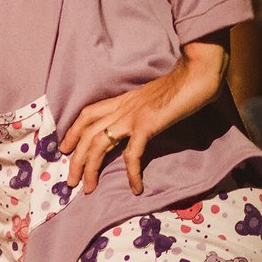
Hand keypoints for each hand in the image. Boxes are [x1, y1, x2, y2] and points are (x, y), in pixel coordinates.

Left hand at [61, 39, 226, 194]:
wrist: (196, 73)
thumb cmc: (180, 85)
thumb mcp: (151, 99)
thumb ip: (140, 110)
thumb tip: (141, 126)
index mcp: (121, 101)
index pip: (87, 115)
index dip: (73, 131)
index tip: (65, 148)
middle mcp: (121, 108)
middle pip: (87, 134)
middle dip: (76, 159)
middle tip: (72, 180)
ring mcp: (132, 116)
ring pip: (100, 144)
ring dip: (91, 168)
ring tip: (87, 188)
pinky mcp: (147, 125)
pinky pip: (132, 153)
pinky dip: (132, 173)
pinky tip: (135, 188)